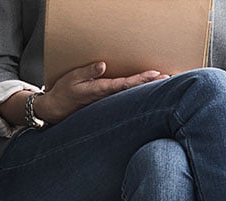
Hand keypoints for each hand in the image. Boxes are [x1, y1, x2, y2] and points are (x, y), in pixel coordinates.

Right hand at [33, 61, 165, 123]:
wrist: (56, 110)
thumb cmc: (64, 93)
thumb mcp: (72, 79)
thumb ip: (88, 72)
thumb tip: (103, 65)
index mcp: (99, 90)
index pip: (123, 84)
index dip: (140, 79)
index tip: (154, 74)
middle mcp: (106, 98)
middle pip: (132, 90)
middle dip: (150, 84)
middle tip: (168, 77)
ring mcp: (107, 102)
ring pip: (131, 95)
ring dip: (147, 88)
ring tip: (164, 81)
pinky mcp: (107, 103)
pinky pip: (125, 97)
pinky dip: (138, 92)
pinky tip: (148, 90)